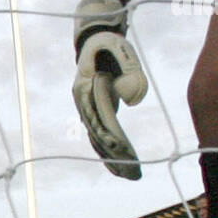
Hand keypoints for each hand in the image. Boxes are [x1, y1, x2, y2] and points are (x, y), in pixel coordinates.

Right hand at [72, 0, 146, 179]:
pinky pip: (100, 136)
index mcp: (86, 88)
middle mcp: (83, 102)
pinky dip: (109, 153)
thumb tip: (133, 97)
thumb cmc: (109, 43)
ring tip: (131, 176)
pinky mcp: (95, 112)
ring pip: (98, 140)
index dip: (111, 135)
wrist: (95, 40)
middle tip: (135, 173)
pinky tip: (121, 168)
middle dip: (116, 155)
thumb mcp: (119, 49)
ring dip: (113, 160)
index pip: (99, 117)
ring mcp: (87, 109)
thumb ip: (128, 68)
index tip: (125, 150)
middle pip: (98, 134)